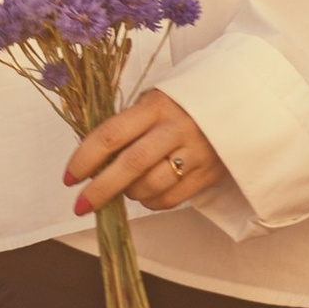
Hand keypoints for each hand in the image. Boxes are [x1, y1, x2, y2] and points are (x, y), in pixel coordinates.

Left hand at [65, 87, 224, 218]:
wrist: (238, 104)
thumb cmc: (184, 104)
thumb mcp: (154, 102)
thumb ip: (127, 126)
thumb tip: (92, 162)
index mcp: (156, 105)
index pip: (112, 134)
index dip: (85, 158)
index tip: (69, 177)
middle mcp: (176, 128)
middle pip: (131, 165)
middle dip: (100, 189)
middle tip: (81, 205)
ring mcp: (196, 152)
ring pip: (151, 186)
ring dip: (129, 194)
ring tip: (125, 187)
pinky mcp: (209, 174)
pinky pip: (170, 198)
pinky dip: (151, 201)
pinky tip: (148, 192)